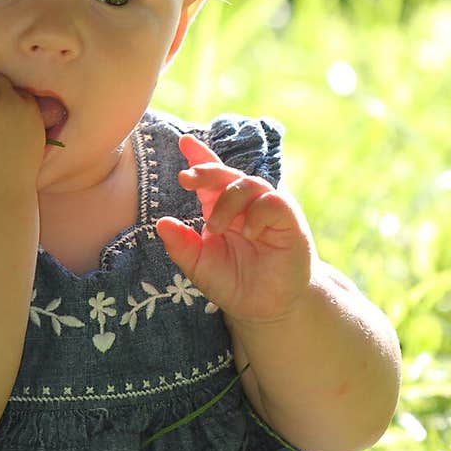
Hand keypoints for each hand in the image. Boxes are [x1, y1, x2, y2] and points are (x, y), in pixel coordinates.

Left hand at [155, 133, 314, 325]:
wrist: (267, 308)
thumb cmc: (234, 283)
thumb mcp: (200, 266)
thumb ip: (182, 246)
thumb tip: (161, 223)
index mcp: (221, 209)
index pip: (211, 178)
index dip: (200, 156)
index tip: (184, 142)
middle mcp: (244, 204)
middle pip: (226, 173)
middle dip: (206, 170)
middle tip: (187, 179)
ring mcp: (267, 209)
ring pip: (248, 183)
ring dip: (228, 201)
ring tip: (216, 228)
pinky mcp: (288, 220)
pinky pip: (273, 201)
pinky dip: (257, 212)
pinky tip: (249, 231)